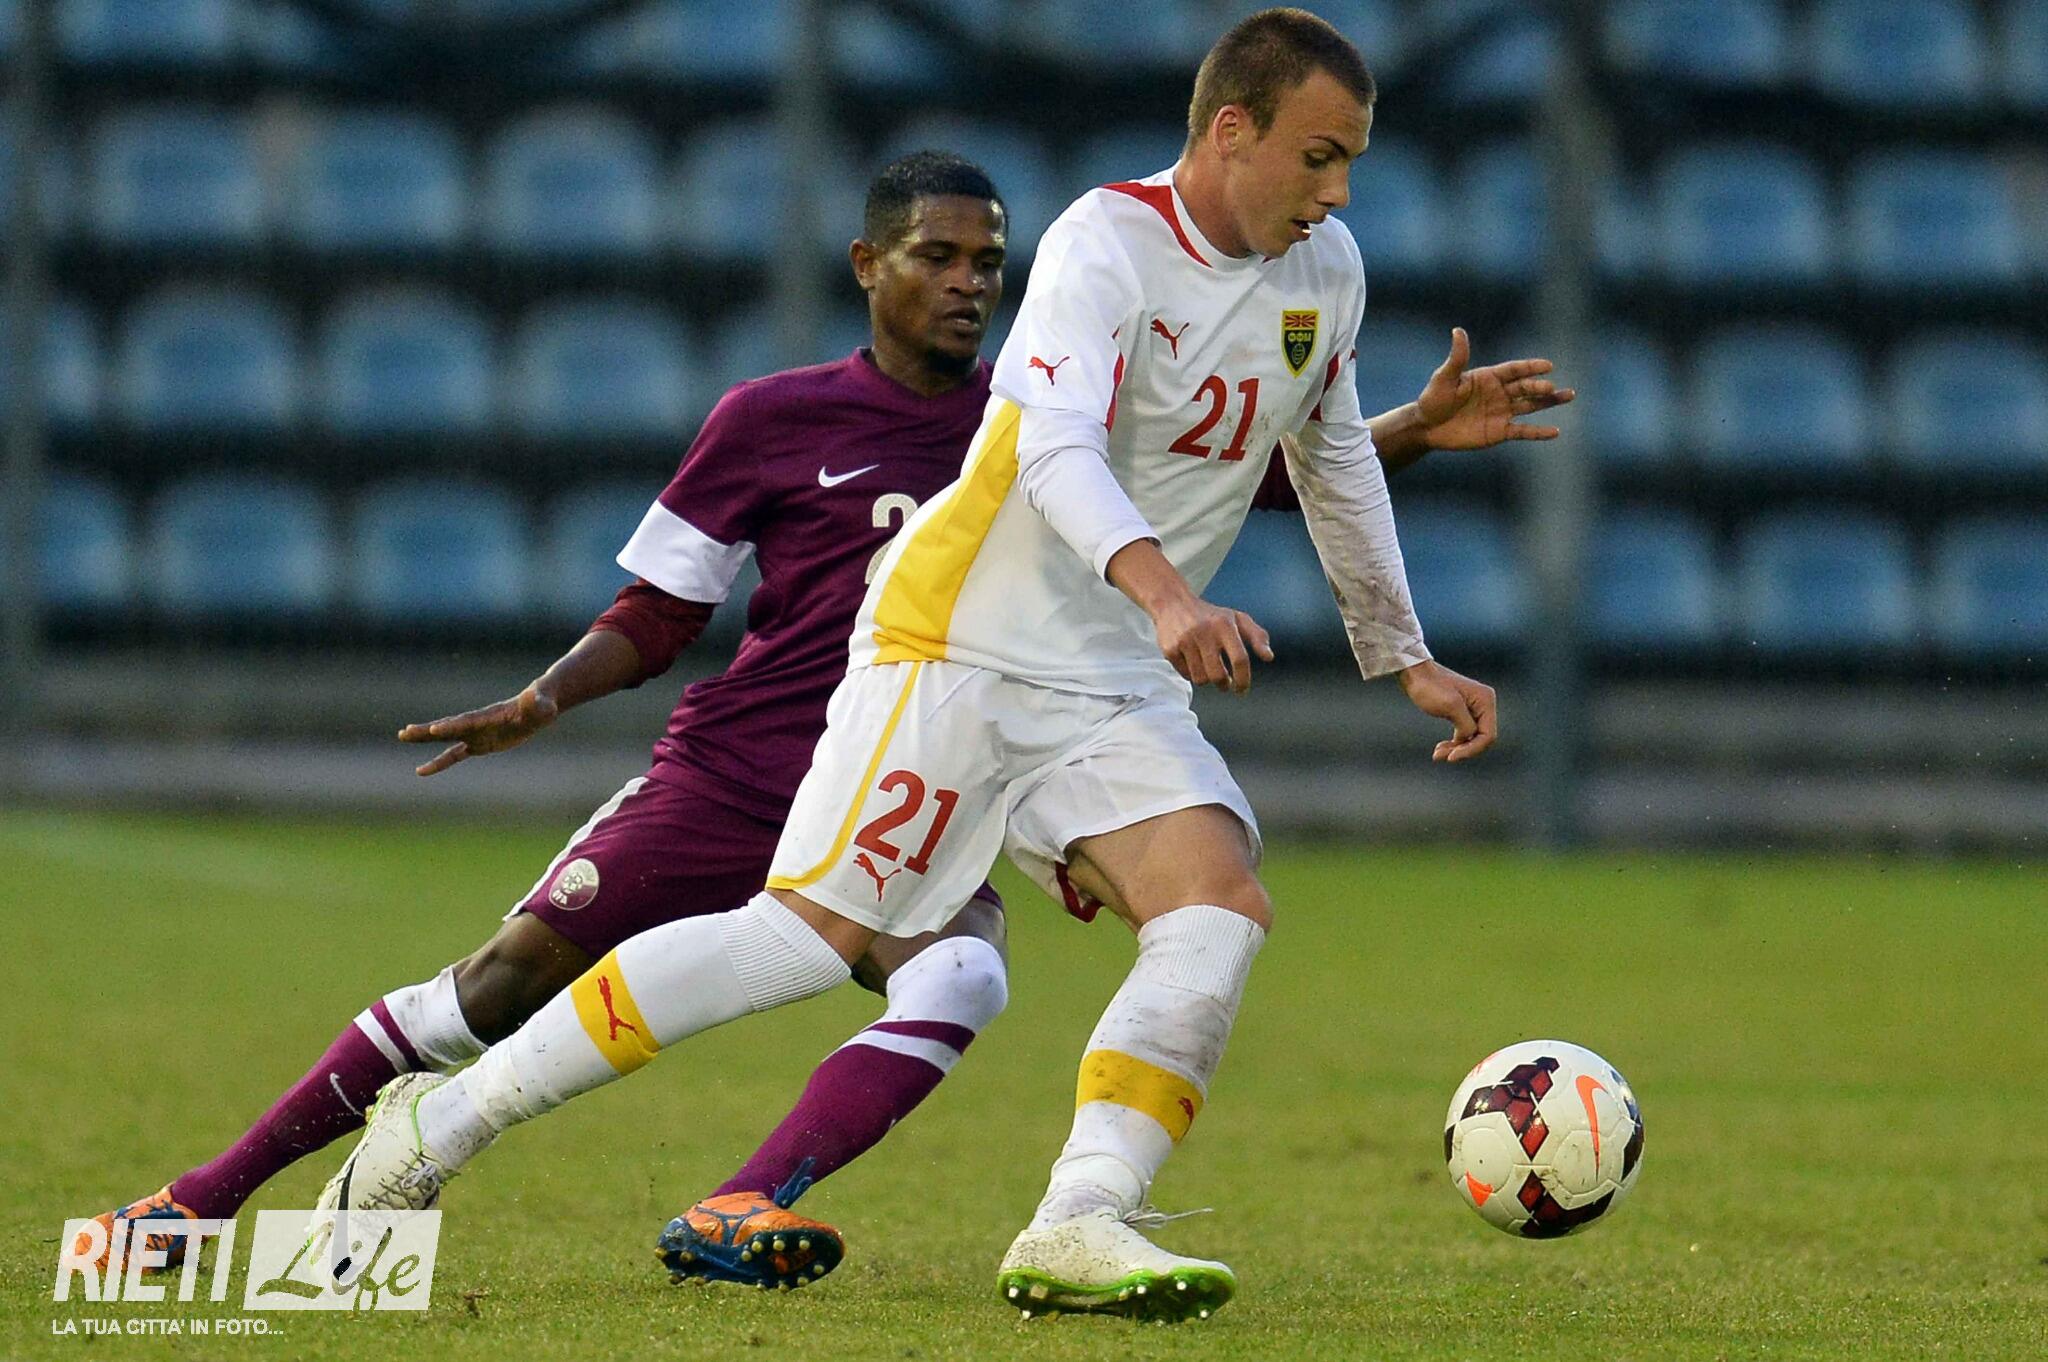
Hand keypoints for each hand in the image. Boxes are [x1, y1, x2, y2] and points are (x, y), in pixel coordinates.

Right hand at [397, 685, 559, 775]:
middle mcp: (477, 723)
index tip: (434, 729)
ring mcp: (475, 733)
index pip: (468, 721)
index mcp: (490, 716)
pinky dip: (439, 762)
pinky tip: (422, 770)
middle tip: (404, 732)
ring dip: (425, 739)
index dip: (452, 726)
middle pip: (448, 727)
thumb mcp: (543, 706)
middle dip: (427, 731)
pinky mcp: (478, 744)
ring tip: (403, 736)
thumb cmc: (543, 705)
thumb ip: (536, 703)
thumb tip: (532, 697)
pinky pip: (454, 754)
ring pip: (445, 738)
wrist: (539, 707)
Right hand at [1152, 596, 1273, 693]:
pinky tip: (1194, 664)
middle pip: (1218, 675)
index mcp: (1225, 625)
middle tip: (1225, 684)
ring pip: (1201, 679)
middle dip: (1224, 684)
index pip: (1239, 659)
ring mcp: (1186, 641)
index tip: (1242, 689)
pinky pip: (1185, 674)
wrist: (1173, 603)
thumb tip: (1269, 657)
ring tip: (1209, 671)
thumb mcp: (1236, 618)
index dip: (1243, 679)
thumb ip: (1257, 636)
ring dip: (1207, 680)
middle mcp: (1205, 632)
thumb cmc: (1210, 615)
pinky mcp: (1170, 649)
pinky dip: (1192, 674)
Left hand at [1398, 660, 1496, 761]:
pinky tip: (1439, 748)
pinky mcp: (1462, 712)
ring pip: (1470, 738)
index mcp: (1485, 700)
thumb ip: (1466, 725)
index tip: (1451, 757)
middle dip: (1462, 750)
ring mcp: (1473, 708)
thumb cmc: (1430, 686)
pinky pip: (1463, 733)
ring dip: (1455, 749)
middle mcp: (1483, 704)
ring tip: (1437, 754)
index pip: (1488, 735)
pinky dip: (1453, 743)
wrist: (1413, 673)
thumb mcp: (1450, 706)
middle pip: (1480, 738)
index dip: (1472, 749)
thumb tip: (1470, 738)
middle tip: (1440, 756)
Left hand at [1416, 327, 1574, 450]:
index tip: (1548, 366)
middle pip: (1525, 387)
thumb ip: (1457, 357)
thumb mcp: (1445, 377)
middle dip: (1539, 387)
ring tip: (1568, 396)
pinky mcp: (1499, 432)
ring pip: (1531, 405)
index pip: (1514, 370)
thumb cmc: (1433, 399)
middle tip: (1550, 388)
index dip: (1530, 367)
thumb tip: (1457, 330)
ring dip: (1549, 401)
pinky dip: (1538, 432)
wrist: (1427, 427)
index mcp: (1489, 377)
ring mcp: (1501, 412)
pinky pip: (1523, 431)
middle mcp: (1499, 393)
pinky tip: (1555, 432)